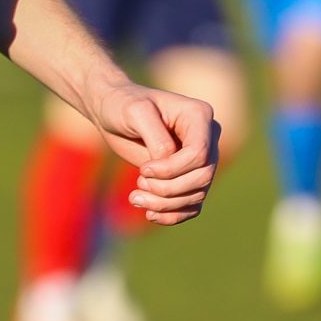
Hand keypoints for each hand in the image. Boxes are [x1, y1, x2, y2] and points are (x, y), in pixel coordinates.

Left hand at [78, 76, 218, 225]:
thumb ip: (156, 136)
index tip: (143, 169)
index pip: (200, 153)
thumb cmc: (123, 105)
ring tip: (135, 198)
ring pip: (198, 194)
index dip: (172, 169)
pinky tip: (150, 214)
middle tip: (139, 183)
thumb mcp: (135, 112)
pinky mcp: (189, 177)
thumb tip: (168, 161)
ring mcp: (201, 160)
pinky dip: (173, 215)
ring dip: (166, 204)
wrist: (113, 112)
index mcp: (199, 116)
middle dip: (168, 188)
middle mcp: (207, 138)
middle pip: (202, 177)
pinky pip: (192, 205)